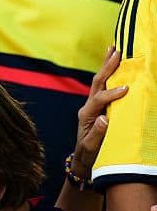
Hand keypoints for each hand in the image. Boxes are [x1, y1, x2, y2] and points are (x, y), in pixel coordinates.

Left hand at [71, 46, 127, 178]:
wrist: (83, 161)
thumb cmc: (89, 156)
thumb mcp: (92, 148)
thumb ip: (97, 134)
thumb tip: (104, 118)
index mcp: (86, 115)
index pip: (98, 99)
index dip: (112, 94)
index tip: (127, 89)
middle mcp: (88, 107)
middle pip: (97, 82)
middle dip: (107, 67)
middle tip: (116, 51)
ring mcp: (93, 106)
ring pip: (100, 82)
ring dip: (107, 66)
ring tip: (113, 49)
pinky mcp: (99, 107)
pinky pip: (105, 88)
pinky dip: (111, 76)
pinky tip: (116, 66)